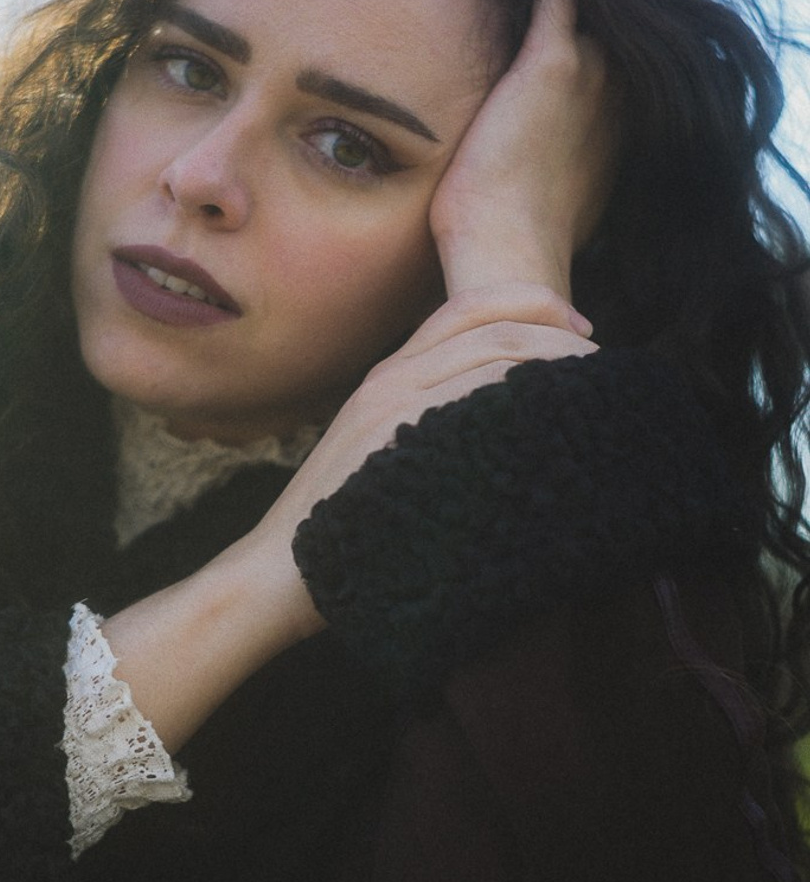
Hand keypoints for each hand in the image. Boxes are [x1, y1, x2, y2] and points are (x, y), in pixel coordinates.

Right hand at [238, 282, 598, 642]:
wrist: (275, 576)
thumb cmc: (337, 532)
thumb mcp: (384, 458)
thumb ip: (432, 427)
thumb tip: (502, 424)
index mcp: (387, 376)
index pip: (468, 309)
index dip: (533, 305)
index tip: (582, 331)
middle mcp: (390, 380)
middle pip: (493, 327)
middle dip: (560, 336)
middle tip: (606, 366)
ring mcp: (393, 411)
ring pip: (495, 357)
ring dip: (556, 366)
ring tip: (598, 392)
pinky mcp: (400, 446)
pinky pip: (480, 400)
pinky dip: (528, 399)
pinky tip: (562, 424)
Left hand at [429, 0, 618, 303]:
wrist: (509, 255)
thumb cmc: (508, 246)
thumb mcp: (538, 208)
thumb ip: (539, 181)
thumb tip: (515, 190)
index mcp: (611, 136)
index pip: (607, 74)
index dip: (591, 51)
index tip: (569, 30)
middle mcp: (614, 100)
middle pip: (605, 33)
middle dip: (586, 9)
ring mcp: (591, 78)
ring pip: (587, 7)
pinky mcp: (554, 63)